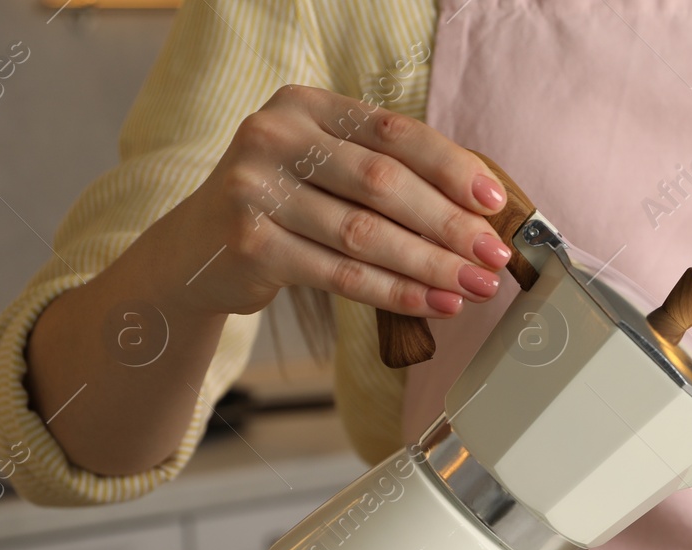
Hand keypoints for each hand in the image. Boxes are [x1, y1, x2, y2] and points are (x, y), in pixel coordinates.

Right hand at [168, 84, 513, 318]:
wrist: (196, 251)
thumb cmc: (284, 205)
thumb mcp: (325, 168)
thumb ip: (387, 173)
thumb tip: (479, 211)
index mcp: (304, 105)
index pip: (394, 132)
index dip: (452, 167)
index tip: (495, 202)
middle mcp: (274, 137)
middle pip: (383, 184)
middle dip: (449, 224)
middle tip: (493, 255)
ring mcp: (254, 190)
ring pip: (365, 234)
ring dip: (430, 265)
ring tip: (475, 286)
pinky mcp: (249, 246)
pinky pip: (340, 274)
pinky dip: (395, 292)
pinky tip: (433, 302)